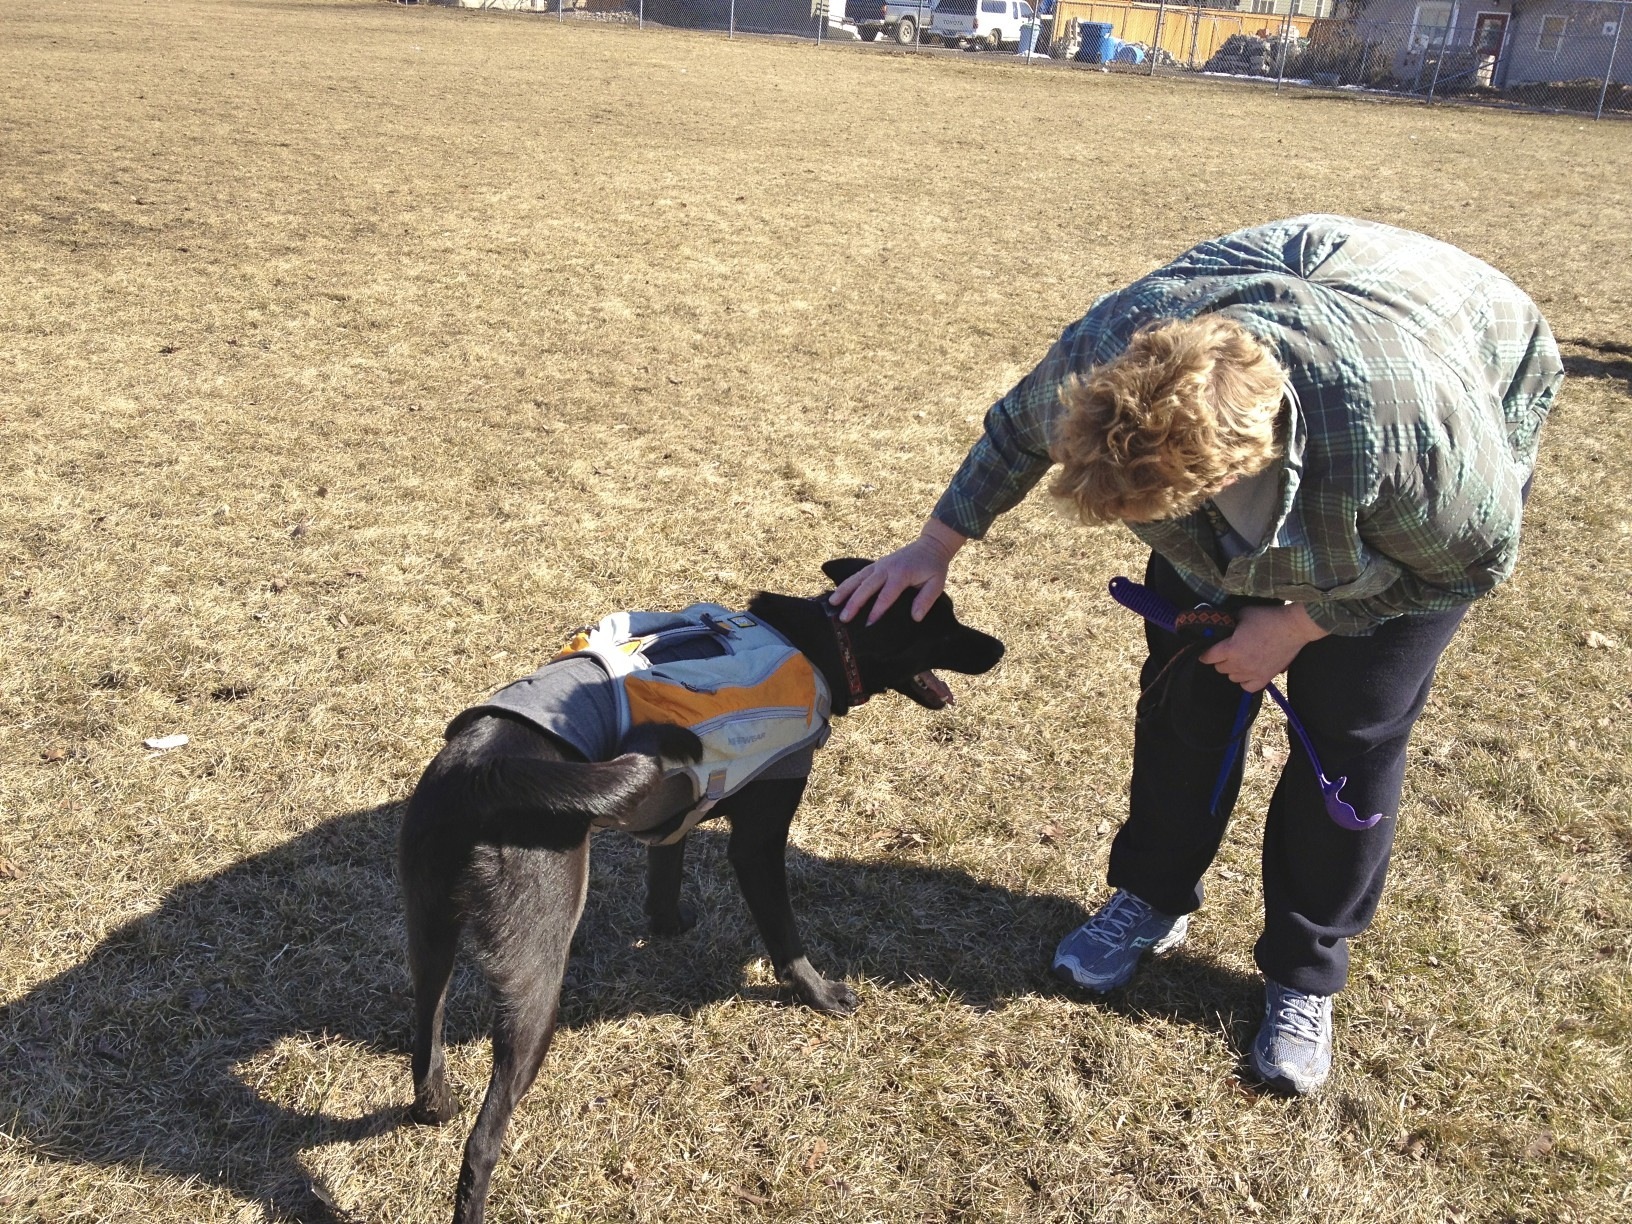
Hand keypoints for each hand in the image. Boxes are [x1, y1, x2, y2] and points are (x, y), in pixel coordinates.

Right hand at [829, 519, 967, 623]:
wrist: (930, 545)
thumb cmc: (933, 567)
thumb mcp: (937, 583)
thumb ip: (926, 600)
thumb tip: (915, 617)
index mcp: (901, 574)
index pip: (886, 595)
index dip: (877, 610)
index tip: (868, 624)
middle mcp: (886, 568)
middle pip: (866, 587)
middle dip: (854, 603)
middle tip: (844, 618)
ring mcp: (879, 565)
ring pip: (858, 578)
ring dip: (844, 590)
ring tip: (832, 603)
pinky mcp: (876, 565)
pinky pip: (859, 575)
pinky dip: (847, 583)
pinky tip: (838, 592)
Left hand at [1198, 603, 1327, 692]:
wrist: (1293, 627)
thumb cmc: (1268, 618)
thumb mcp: (1242, 614)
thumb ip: (1227, 622)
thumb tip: (1218, 625)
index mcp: (1231, 649)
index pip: (1208, 657)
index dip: (1205, 653)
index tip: (1206, 650)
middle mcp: (1240, 664)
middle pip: (1220, 668)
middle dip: (1220, 659)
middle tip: (1227, 650)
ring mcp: (1253, 673)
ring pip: (1232, 678)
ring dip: (1232, 669)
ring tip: (1239, 659)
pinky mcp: (1266, 678)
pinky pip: (1247, 687)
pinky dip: (1245, 681)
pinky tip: (1247, 672)